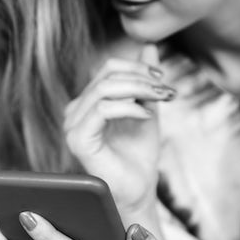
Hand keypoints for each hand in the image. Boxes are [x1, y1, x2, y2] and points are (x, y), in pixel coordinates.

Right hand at [64, 45, 174, 210]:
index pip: (107, 69)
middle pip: (106, 75)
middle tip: (166, 90)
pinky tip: (146, 115)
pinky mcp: (79, 140)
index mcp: (86, 104)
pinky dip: (129, 107)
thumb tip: (151, 47)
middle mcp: (75, 113)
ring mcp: (73, 126)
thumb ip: (145, 81)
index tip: (163, 79)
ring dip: (139, 90)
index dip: (137, 68)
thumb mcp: (146, 109)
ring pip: (104, 89)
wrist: (138, 192)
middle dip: (142, 78)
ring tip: (160, 100)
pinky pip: (102, 109)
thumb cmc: (139, 157)